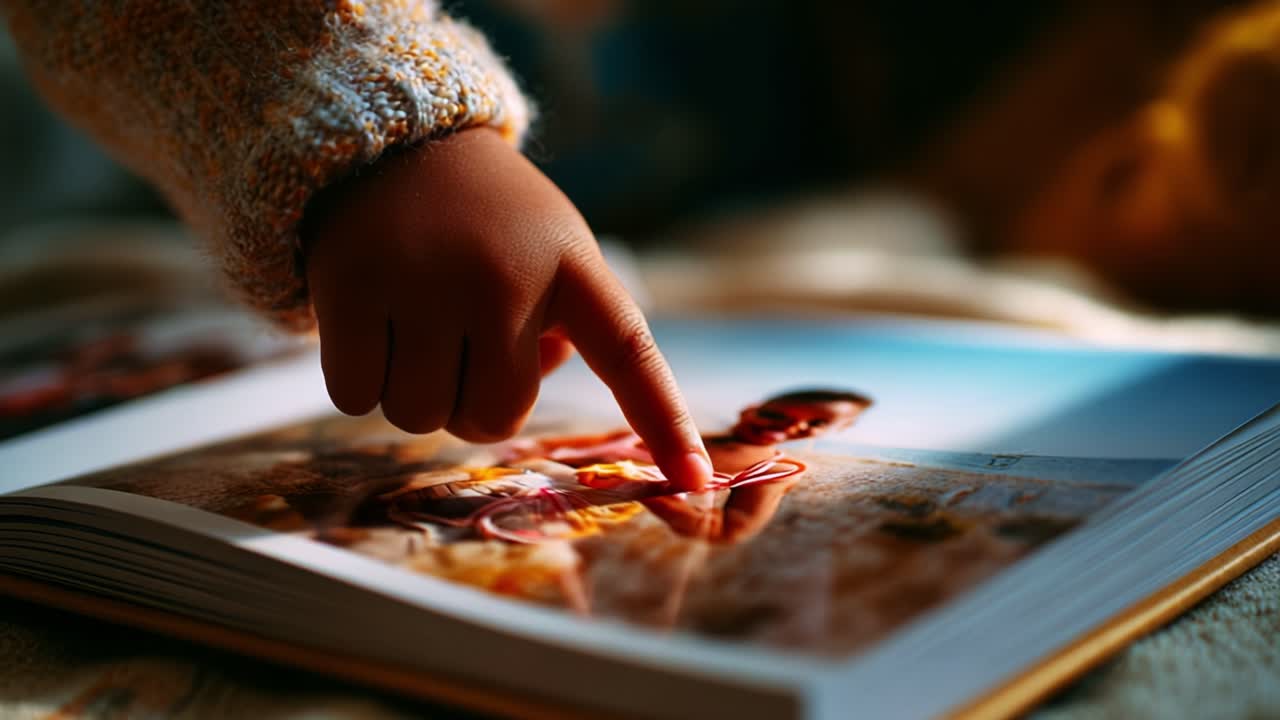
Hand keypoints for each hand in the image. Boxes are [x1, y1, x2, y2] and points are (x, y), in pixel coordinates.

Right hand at [303, 128, 711, 489]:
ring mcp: (423, 281)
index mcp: (571, 265)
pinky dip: (361, 382)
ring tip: (416, 329)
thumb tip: (504, 407)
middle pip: (493, 418)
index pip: (629, 352)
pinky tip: (370, 327)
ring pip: (420, 417)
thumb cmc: (488, 222)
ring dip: (415, 394)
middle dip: (474, 404)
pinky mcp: (350, 287)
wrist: (393, 142)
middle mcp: (502, 275)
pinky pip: (357, 398)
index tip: (695, 482)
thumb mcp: (551, 252)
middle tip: (463, 349)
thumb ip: (560, 332)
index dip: (663, 421)